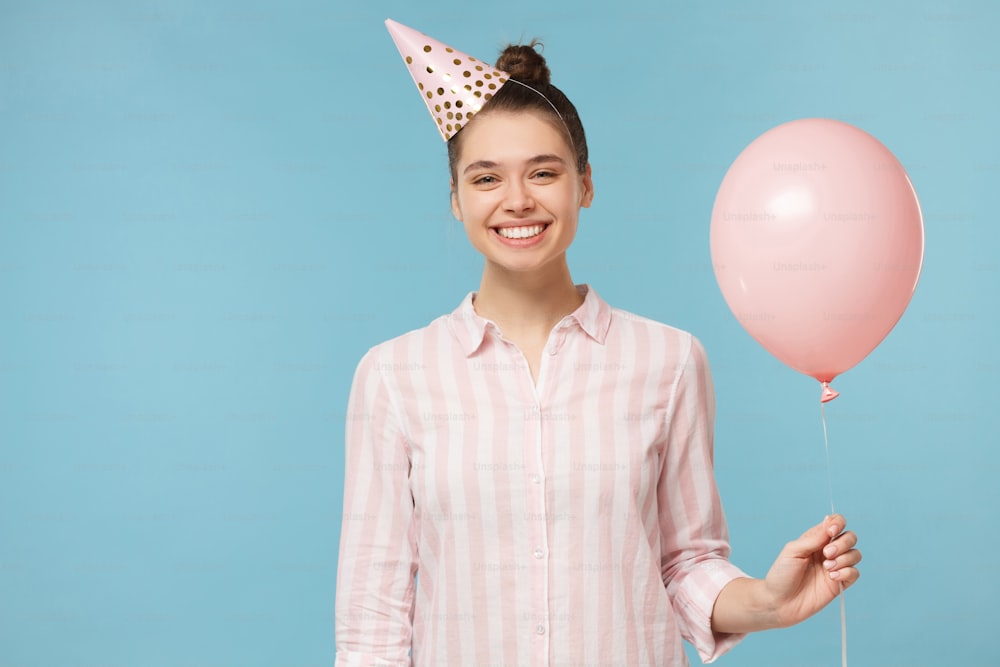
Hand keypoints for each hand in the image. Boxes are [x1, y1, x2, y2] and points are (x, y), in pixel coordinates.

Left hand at [762, 513, 860, 627]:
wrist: (780, 602)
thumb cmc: (781, 574)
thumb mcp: (792, 551)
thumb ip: (813, 539)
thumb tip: (829, 525)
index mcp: (816, 539)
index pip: (836, 523)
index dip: (838, 523)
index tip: (831, 531)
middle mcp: (828, 551)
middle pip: (850, 537)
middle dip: (842, 543)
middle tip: (826, 554)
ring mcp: (835, 567)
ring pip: (855, 554)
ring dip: (844, 559)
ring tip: (827, 568)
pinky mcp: (839, 583)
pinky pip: (855, 573)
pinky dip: (847, 572)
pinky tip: (832, 577)